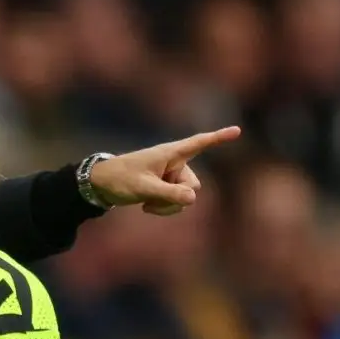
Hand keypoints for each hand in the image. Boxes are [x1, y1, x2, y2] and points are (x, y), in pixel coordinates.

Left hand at [90, 126, 240, 215]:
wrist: (101, 184)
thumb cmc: (120, 179)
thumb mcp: (144, 188)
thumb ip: (169, 193)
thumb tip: (193, 198)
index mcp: (170, 153)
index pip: (198, 143)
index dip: (218, 137)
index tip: (237, 130)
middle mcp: (175, 163)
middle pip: (193, 186)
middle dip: (176, 197)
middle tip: (152, 198)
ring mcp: (171, 176)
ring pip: (185, 198)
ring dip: (168, 206)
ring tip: (146, 203)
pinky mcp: (166, 187)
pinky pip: (176, 203)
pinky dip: (163, 208)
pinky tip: (146, 206)